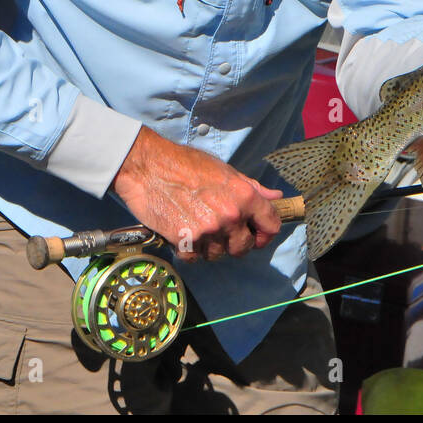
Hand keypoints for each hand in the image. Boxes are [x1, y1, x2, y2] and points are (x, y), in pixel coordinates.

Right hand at [110, 127, 283, 262]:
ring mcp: (208, 230)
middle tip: (221, 231)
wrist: (148, 167)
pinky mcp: (186, 241)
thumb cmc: (185, 164)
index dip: (265, 233)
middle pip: (244, 247)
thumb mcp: (225, 170)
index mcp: (245, 196)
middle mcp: (230, 216)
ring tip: (198, 227)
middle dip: (235, 242)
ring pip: (218, 254)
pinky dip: (190, 251)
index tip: (257, 235)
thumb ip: (252, 187)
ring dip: (210, 246)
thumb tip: (275, 197)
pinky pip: (195, 258)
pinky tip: (183, 233)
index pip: (271, 225)